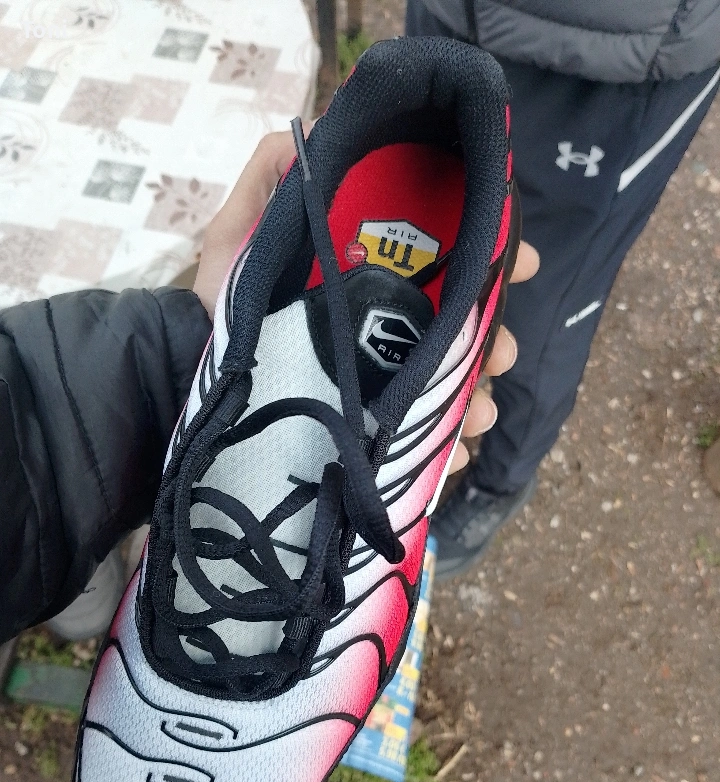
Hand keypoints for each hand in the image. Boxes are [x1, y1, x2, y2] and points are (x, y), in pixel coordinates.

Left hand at [193, 132, 539, 476]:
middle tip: (500, 353)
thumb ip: (270, 180)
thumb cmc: (215, 301)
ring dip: (475, 398)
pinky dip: (439, 447)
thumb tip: (320, 130)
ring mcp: (377, 377)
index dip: (492, 258)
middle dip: (493, 339)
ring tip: (478, 412)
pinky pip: (414, 436)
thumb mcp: (239, 233)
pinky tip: (450, 455)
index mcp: (372, 278)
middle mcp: (383, 326)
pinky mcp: (363, 423)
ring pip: (446, 386)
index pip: (446, 262)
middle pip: (459, 331)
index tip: (521, 264)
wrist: (189, 374)